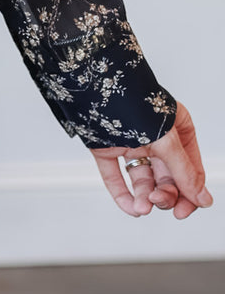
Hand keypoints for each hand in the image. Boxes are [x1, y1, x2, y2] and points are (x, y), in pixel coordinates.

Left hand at [90, 101, 212, 218]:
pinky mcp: (107, 148)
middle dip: (163, 194)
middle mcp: (154, 137)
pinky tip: (130, 207)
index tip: (182, 211)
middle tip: (157, 202)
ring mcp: (130, 142)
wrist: (91, 82)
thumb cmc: (131, 99)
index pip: (190, 169)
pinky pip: (116, 177)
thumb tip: (202, 197)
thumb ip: (184, 170)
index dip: (189, 193)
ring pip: (142, 180)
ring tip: (141, 207)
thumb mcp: (166, 138)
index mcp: (175, 129)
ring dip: (143, 197)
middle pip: (167, 178)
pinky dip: (122, 195)